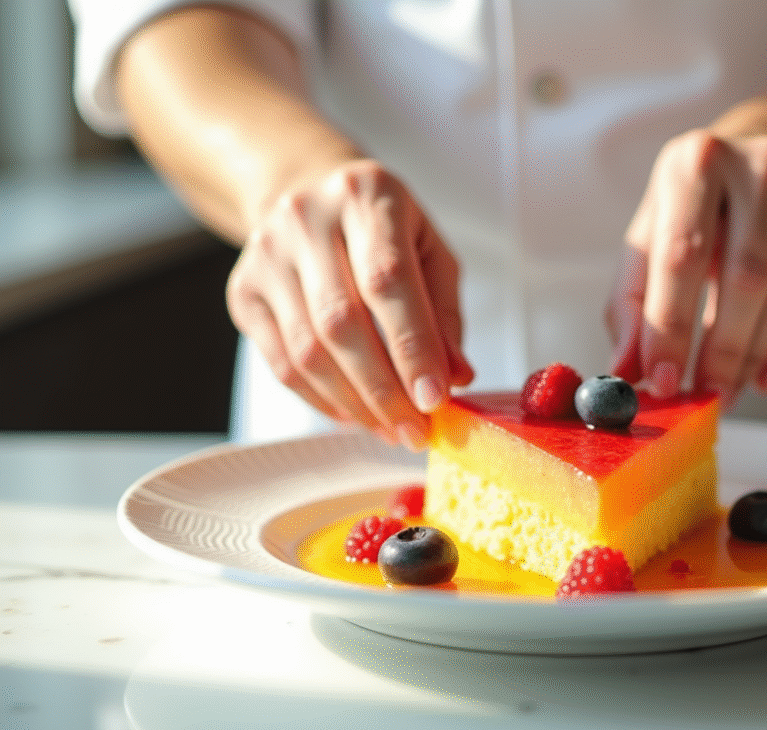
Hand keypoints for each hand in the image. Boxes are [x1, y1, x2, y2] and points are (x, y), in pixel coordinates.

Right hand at [226, 158, 473, 448]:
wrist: (310, 195)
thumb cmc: (384, 231)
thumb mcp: (430, 254)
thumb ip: (445, 315)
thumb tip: (455, 377)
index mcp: (368, 195)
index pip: (386, 280)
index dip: (411, 346)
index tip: (434, 398)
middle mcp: (308, 218)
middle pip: (341, 322)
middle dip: (384, 390)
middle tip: (415, 430)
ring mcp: (267, 254)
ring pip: (308, 351)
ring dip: (355, 404)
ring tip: (391, 428)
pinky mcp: (243, 291)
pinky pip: (282, 364)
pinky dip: (323, 400)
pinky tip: (355, 414)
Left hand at [607, 124, 766, 405]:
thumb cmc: (704, 200)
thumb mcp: (656, 230)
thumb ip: (633, 299)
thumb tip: (625, 371)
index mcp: (694, 164)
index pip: (681, 257)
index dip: (670, 326)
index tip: (663, 380)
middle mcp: (758, 167)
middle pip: (743, 279)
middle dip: (720, 351)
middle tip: (703, 396)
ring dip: (752, 355)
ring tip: (727, 390)